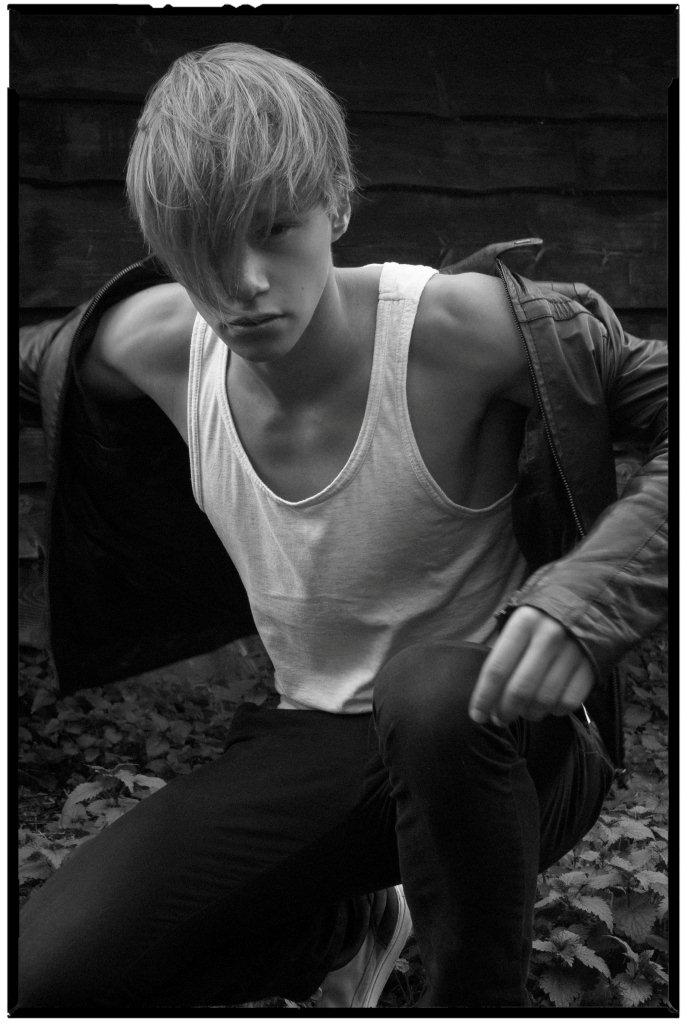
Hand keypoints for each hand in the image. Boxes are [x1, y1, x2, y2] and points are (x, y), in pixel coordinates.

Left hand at [468, 606, 594, 725]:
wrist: (591, 597)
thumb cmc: (544, 613)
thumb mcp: (519, 619)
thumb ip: (504, 650)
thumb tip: (488, 691)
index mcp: (524, 623)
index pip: (497, 668)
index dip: (484, 697)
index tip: (477, 716)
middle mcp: (549, 636)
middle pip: (520, 690)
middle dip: (505, 711)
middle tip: (499, 719)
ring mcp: (574, 652)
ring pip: (544, 700)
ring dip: (529, 714)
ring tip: (523, 713)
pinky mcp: (592, 666)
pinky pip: (569, 702)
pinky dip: (555, 711)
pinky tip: (548, 706)